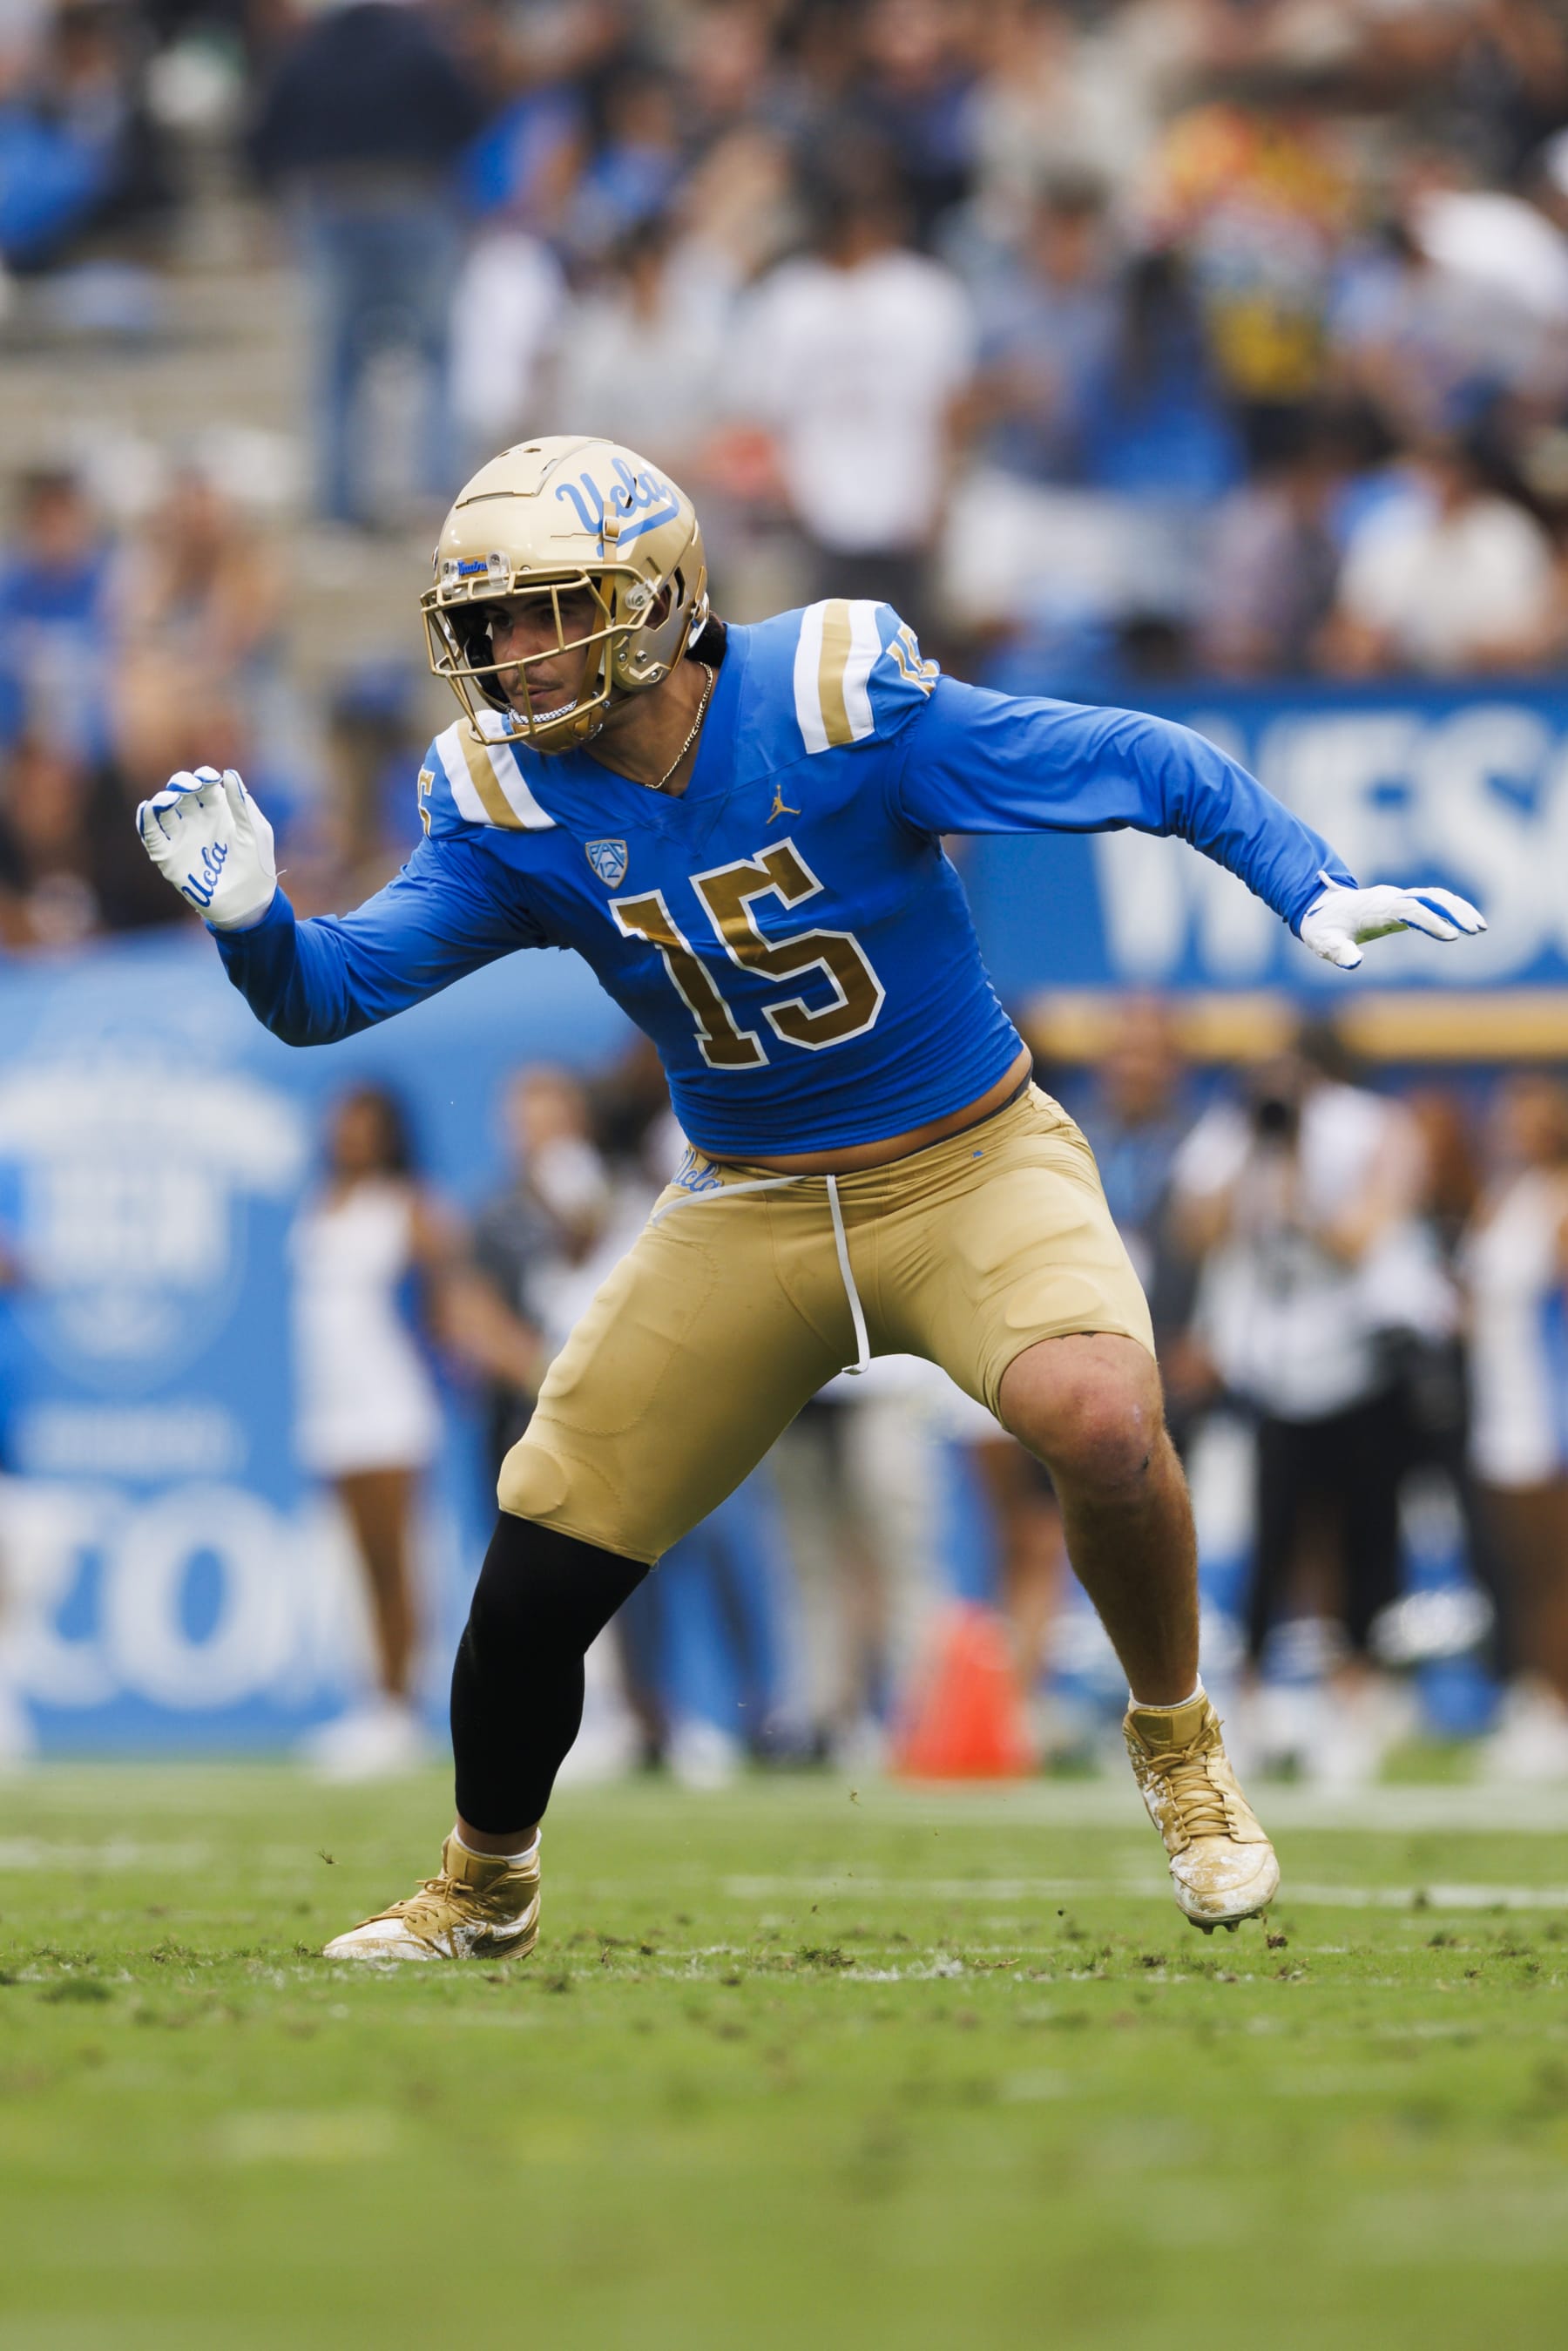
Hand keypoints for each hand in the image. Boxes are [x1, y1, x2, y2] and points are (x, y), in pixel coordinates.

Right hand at [135, 765, 276, 930]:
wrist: (247, 902)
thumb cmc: (256, 865)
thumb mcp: (254, 831)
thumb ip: (241, 803)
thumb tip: (228, 773)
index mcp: (218, 809)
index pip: (204, 784)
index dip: (203, 776)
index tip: (209, 779)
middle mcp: (197, 819)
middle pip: (180, 791)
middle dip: (181, 783)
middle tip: (191, 787)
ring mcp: (181, 836)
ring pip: (163, 809)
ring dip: (162, 799)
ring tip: (171, 800)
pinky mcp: (168, 855)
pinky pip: (151, 834)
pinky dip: (145, 820)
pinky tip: (148, 809)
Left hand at [1300, 878, 1484, 971]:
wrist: (1319, 908)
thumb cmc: (1323, 928)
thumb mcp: (1323, 943)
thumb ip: (1338, 952)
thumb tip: (1355, 963)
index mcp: (1375, 908)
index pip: (1409, 910)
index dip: (1430, 921)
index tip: (1452, 935)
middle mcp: (1391, 898)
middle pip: (1429, 897)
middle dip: (1454, 911)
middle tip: (1476, 929)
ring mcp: (1398, 898)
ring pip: (1435, 896)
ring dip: (1459, 908)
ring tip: (1481, 927)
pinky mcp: (1403, 903)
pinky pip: (1433, 900)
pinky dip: (1452, 908)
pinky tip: (1468, 923)